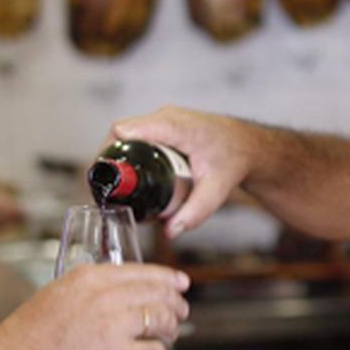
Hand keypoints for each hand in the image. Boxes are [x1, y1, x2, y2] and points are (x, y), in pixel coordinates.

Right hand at [0, 263, 189, 349]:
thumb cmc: (31, 331)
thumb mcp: (61, 290)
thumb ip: (92, 287)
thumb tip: (122, 291)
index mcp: (90, 276)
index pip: (143, 271)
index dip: (167, 278)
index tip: (179, 283)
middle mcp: (105, 296)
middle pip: (159, 293)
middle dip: (175, 303)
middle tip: (181, 311)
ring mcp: (113, 326)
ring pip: (162, 319)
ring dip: (170, 328)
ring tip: (168, 334)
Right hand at [111, 106, 256, 238]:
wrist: (246, 144)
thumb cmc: (234, 159)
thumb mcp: (217, 189)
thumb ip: (196, 211)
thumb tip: (170, 231)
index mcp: (176, 127)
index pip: (130, 129)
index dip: (110, 149)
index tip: (103, 173)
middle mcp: (165, 118)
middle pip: (121, 133)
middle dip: (109, 160)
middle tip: (105, 189)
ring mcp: (162, 120)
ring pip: (125, 134)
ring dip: (116, 157)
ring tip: (114, 186)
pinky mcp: (160, 125)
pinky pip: (134, 135)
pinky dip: (127, 153)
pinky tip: (127, 175)